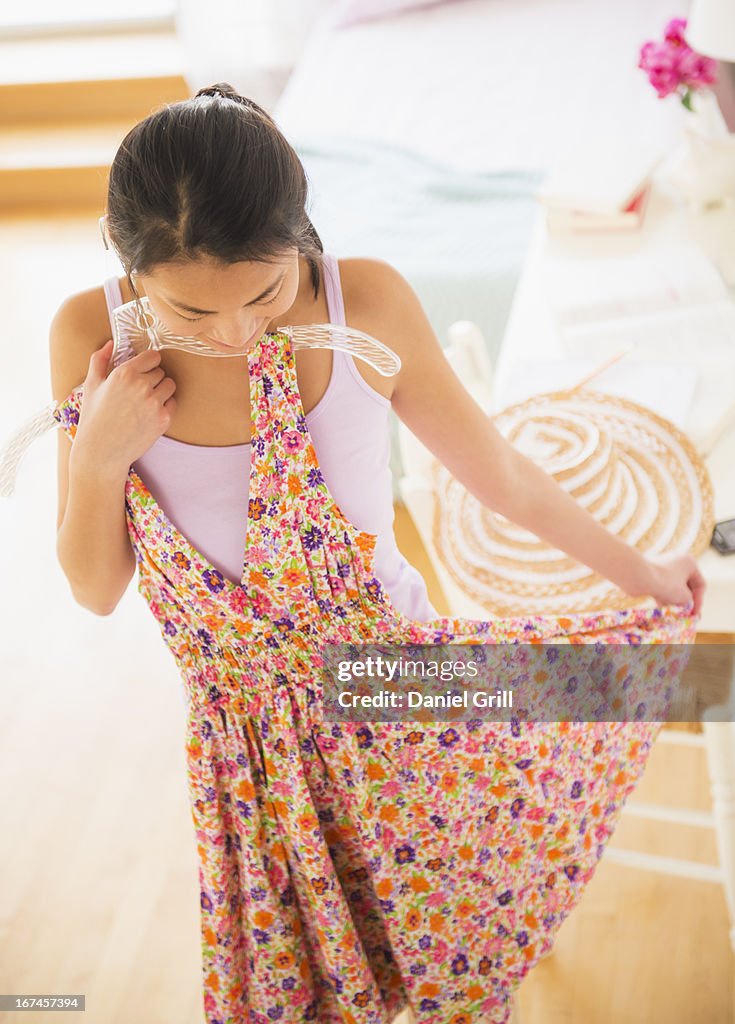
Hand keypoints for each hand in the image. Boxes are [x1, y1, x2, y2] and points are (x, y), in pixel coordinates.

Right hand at [74, 339, 176, 471]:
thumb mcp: (91, 385)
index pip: (153, 356)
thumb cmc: (94, 418)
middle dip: (152, 378)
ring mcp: (154, 403)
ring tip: (144, 402)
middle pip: (161, 371)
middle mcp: (141, 385)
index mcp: (124, 373)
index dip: (148, 363)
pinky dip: (164, 407)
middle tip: (138, 392)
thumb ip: (99, 360)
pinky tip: (148, 414)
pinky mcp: (163, 419)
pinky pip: (173, 403)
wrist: (101, 452)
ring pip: (170, 385)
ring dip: (161, 391)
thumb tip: (111, 343)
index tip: (142, 371)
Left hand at [644, 552, 705, 616]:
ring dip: (674, 600)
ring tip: (672, 613)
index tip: (694, 614)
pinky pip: (662, 586)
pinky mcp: (652, 573)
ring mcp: (663, 566)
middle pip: (686, 586)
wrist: (637, 576)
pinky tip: (661, 608)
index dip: (699, 601)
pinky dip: (663, 597)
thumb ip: (689, 601)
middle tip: (685, 615)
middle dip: (685, 601)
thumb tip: (684, 604)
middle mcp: (677, 561)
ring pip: (673, 587)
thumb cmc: (665, 584)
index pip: (700, 584)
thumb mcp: (684, 597)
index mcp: (690, 562)